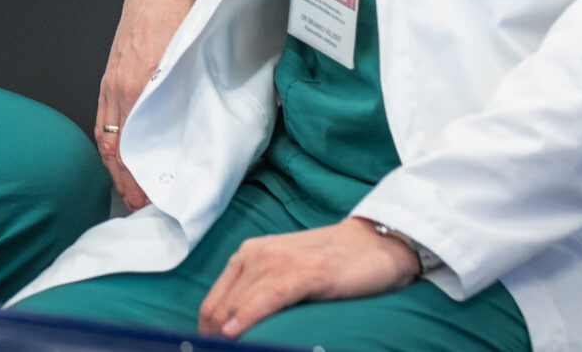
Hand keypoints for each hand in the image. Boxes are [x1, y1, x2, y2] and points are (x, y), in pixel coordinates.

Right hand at [95, 0, 200, 208]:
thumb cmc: (183, 13)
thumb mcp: (196, 54)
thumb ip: (201, 91)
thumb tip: (217, 126)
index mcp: (142, 83)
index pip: (133, 144)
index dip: (139, 177)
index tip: (151, 201)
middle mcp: (122, 87)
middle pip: (116, 147)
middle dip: (126, 182)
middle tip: (140, 208)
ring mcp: (112, 81)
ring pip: (106, 136)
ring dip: (115, 168)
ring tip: (128, 192)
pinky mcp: (110, 76)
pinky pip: (103, 119)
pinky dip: (108, 144)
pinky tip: (117, 157)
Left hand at [196, 218, 420, 339]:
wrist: (376, 243)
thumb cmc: (332, 266)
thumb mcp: (286, 277)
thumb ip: (261, 295)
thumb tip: (236, 332)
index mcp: (248, 256)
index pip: (213, 302)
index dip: (205, 333)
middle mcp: (257, 254)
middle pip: (220, 306)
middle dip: (213, 338)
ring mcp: (280, 261)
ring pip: (238, 303)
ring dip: (224, 334)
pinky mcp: (305, 272)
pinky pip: (267, 298)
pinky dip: (247, 317)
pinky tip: (233, 334)